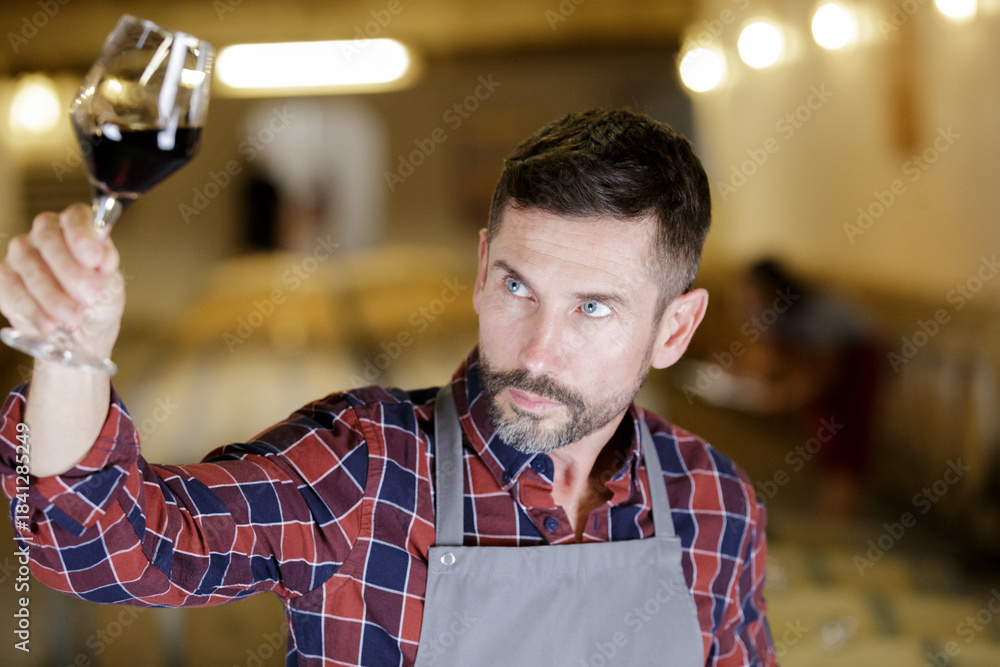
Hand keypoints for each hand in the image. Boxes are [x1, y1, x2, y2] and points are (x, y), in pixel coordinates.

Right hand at [0, 203, 123, 359]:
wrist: (83, 328)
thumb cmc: (99, 298)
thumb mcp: (112, 284)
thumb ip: (106, 267)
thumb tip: (101, 256)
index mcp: (76, 226)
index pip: (76, 216)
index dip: (83, 234)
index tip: (94, 259)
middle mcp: (45, 234)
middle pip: (49, 239)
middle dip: (71, 270)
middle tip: (90, 295)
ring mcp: (22, 254)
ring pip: (30, 267)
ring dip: (53, 296)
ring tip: (73, 318)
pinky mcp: (5, 278)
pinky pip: (13, 290)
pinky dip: (34, 309)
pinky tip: (49, 323)